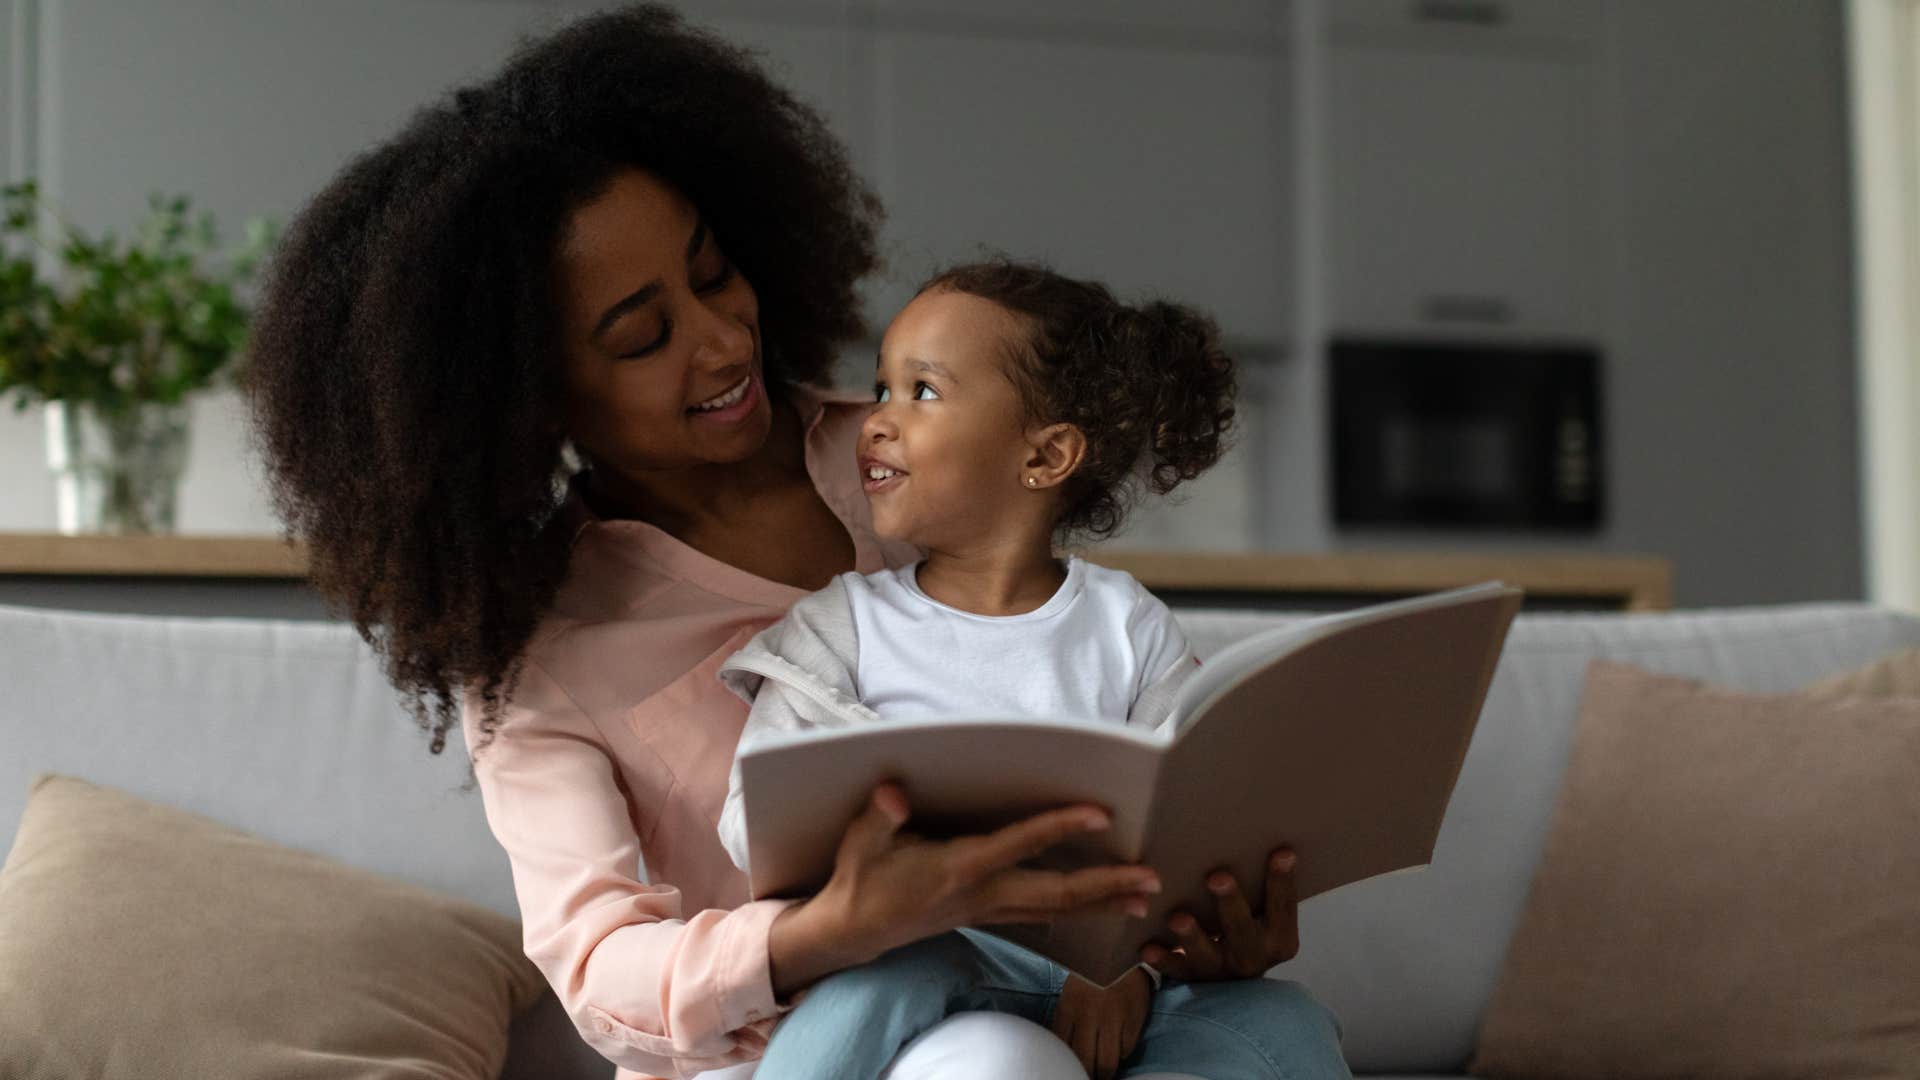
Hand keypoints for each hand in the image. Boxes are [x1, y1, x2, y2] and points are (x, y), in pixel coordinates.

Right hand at [770, 783, 1161, 995]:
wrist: (853, 931)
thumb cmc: (861, 878)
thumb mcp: (862, 842)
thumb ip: (880, 817)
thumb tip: (894, 794)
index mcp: (959, 869)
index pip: (1021, 844)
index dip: (1061, 826)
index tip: (1101, 813)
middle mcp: (983, 894)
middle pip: (1057, 892)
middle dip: (1106, 884)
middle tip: (1150, 878)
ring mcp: (989, 910)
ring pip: (1056, 911)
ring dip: (1103, 904)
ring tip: (1144, 898)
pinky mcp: (988, 916)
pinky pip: (1043, 917)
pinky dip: (1078, 913)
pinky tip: (1105, 909)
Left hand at [1051, 968, 1150, 1078]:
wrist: (1120, 949)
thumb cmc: (1091, 973)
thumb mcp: (1070, 994)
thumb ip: (1066, 1022)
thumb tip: (1063, 1050)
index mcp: (1068, 1008)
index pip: (1063, 1049)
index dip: (1067, 1065)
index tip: (1071, 1070)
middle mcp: (1089, 1017)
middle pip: (1085, 1062)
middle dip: (1087, 1074)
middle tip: (1090, 1076)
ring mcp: (1113, 1019)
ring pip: (1108, 1062)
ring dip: (1106, 1071)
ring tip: (1105, 1071)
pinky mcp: (1134, 1019)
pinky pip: (1126, 1049)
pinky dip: (1122, 1053)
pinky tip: (1119, 1048)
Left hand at [1138, 847, 1300, 980]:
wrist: (1232, 979)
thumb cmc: (1249, 924)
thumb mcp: (1265, 912)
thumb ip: (1261, 884)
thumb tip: (1257, 829)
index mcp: (1279, 938)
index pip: (1283, 907)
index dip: (1282, 881)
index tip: (1282, 852)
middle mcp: (1253, 957)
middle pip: (1243, 930)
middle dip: (1230, 903)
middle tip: (1217, 876)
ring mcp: (1221, 971)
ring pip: (1206, 954)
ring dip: (1192, 936)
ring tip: (1177, 918)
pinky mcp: (1192, 978)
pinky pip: (1174, 971)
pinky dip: (1162, 960)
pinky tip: (1148, 948)